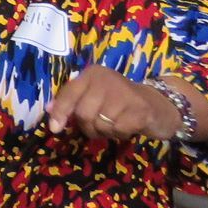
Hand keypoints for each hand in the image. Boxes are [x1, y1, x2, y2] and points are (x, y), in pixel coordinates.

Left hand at [48, 65, 186, 142]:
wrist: (158, 104)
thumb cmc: (120, 102)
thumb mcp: (94, 97)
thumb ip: (72, 101)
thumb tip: (49, 109)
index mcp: (92, 74)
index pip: (69, 93)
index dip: (60, 112)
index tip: (55, 128)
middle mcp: (106, 79)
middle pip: (83, 113)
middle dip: (89, 127)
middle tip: (100, 126)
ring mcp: (124, 93)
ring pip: (100, 124)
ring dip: (106, 131)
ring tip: (116, 123)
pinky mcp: (139, 109)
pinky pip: (118, 130)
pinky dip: (120, 133)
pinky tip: (129, 125)